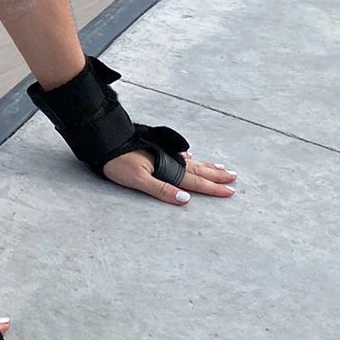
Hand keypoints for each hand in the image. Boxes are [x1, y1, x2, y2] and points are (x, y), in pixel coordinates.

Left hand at [100, 148, 235, 204]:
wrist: (104, 139)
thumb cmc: (117, 161)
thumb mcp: (137, 179)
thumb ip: (161, 189)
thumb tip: (185, 200)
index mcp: (168, 168)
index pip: (195, 181)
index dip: (213, 188)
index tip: (230, 191)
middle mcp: (170, 158)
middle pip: (198, 169)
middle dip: (217, 175)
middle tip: (234, 176)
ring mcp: (164, 152)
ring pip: (192, 161)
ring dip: (207, 166)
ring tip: (221, 167)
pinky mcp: (156, 147)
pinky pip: (180, 154)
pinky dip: (189, 158)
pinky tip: (191, 156)